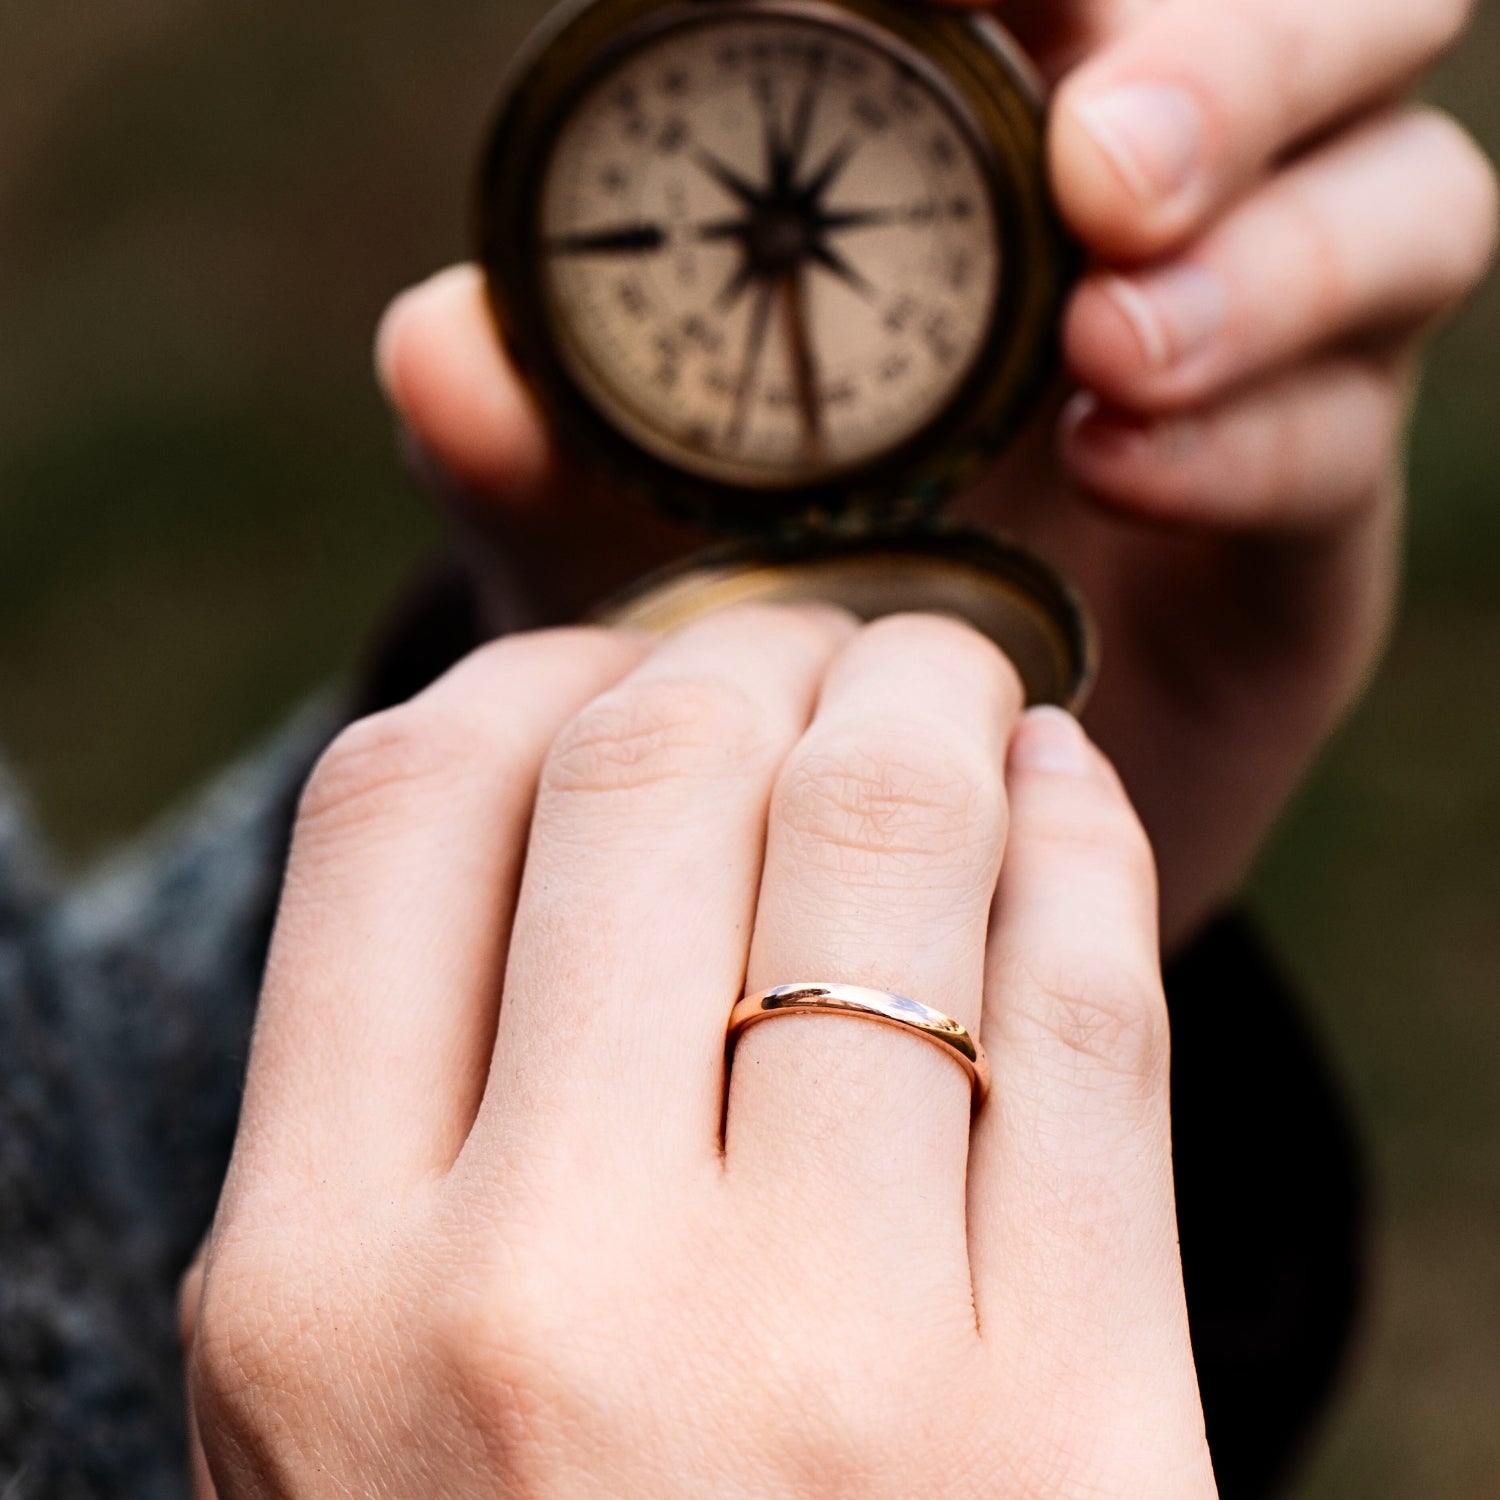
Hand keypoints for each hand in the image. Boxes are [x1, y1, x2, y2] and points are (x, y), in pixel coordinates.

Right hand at [183, 609, 1214, 1496]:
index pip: (407, 803)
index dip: (534, 678)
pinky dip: (1086, 847)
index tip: (624, 668)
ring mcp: (837, 1366)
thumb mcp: (354, 1383)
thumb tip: (569, 754)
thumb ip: (416, 1089)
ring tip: (957, 679)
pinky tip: (1068, 795)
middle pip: (658, 771)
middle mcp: (552, 1301)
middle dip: (758, 646)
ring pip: (891, 841)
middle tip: (824, 637)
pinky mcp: (1081, 1430)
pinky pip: (1096, 1011)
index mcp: (317, 1286)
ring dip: (938, 702)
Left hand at [375, 0, 1495, 951]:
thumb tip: (437, 350)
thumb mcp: (605, 528)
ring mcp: (1248, 352)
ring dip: (1276, 255)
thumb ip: (526, 433)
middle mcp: (1132, 222)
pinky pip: (1348, 432)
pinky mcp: (1305, 503)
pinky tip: (1134, 473)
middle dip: (1231, 63)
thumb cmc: (730, 619)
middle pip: (1315, 28)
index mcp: (969, 154)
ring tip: (1115, 349)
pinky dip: (1263, 434)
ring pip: (1401, 203)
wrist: (865, 814)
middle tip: (1103, 170)